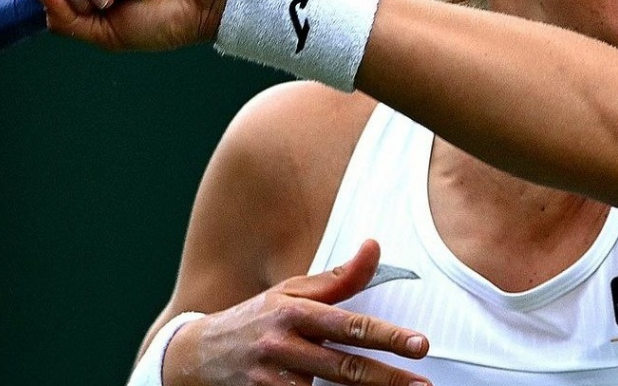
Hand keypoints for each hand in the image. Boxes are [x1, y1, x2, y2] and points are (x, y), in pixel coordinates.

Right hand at [164, 240, 430, 385]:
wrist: (193, 357)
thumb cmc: (256, 319)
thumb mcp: (292, 293)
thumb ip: (339, 278)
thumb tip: (374, 246)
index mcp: (296, 312)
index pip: (350, 325)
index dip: (387, 336)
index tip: (420, 344)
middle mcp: (283, 345)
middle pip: (344, 367)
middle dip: (388, 378)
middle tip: (423, 384)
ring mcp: (269, 378)